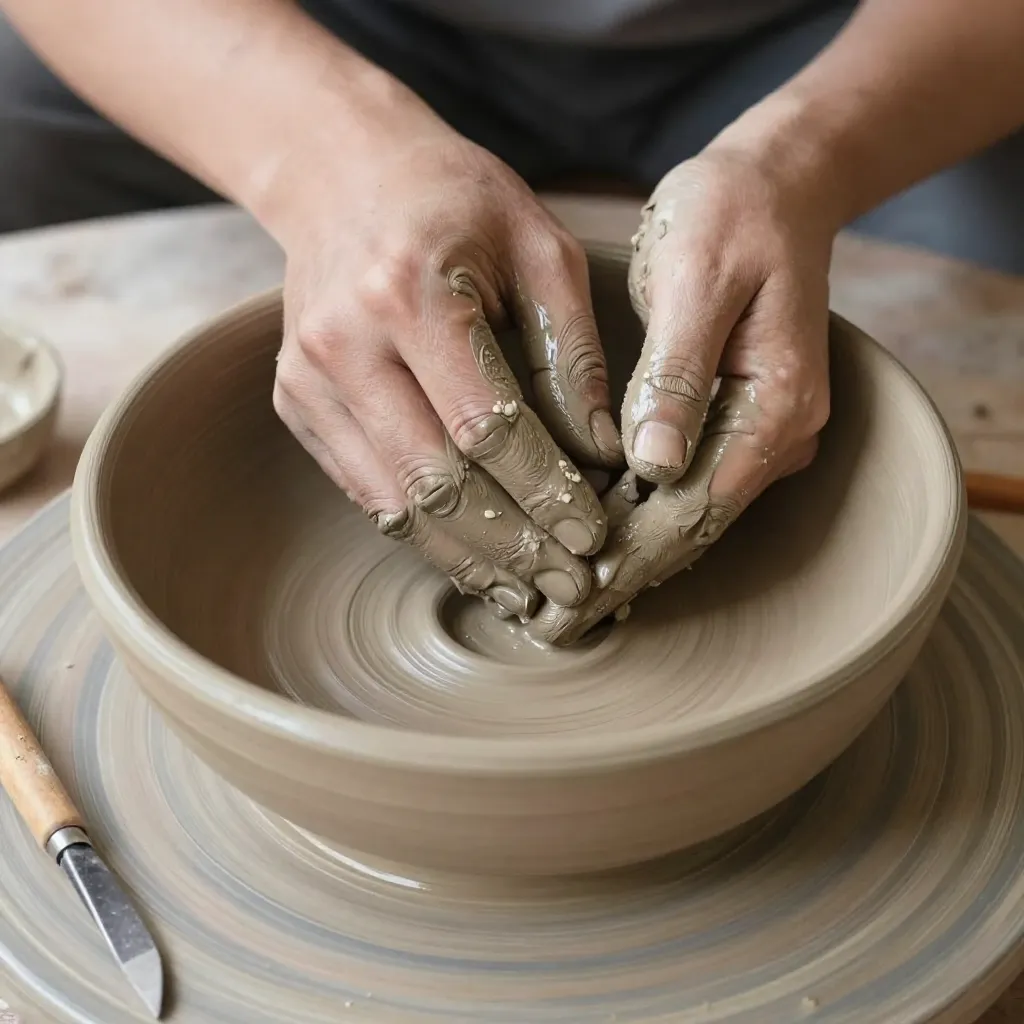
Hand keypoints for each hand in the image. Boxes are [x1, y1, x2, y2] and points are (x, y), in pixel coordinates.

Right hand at [270, 103, 623, 622]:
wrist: (343, 176)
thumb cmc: (457, 203)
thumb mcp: (539, 250)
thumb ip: (573, 354)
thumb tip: (602, 455)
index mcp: (409, 292)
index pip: (488, 427)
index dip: (545, 493)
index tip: (592, 535)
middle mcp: (345, 344)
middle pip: (438, 482)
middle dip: (512, 545)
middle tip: (569, 586)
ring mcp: (309, 381)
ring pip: (396, 503)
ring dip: (467, 558)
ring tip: (526, 593)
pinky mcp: (299, 406)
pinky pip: (367, 491)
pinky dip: (425, 533)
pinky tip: (473, 558)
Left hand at [529, 143, 835, 643]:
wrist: (776, 185)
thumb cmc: (731, 216)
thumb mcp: (696, 278)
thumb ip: (676, 373)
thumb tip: (653, 466)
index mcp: (774, 403)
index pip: (696, 506)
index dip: (632, 557)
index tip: (574, 597)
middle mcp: (774, 431)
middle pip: (693, 527)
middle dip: (622, 575)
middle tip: (552, 621)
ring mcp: (756, 431)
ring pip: (688, 515)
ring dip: (627, 556)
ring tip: (561, 598)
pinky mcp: (730, 421)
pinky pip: (684, 487)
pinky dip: (638, 519)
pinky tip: (594, 541)